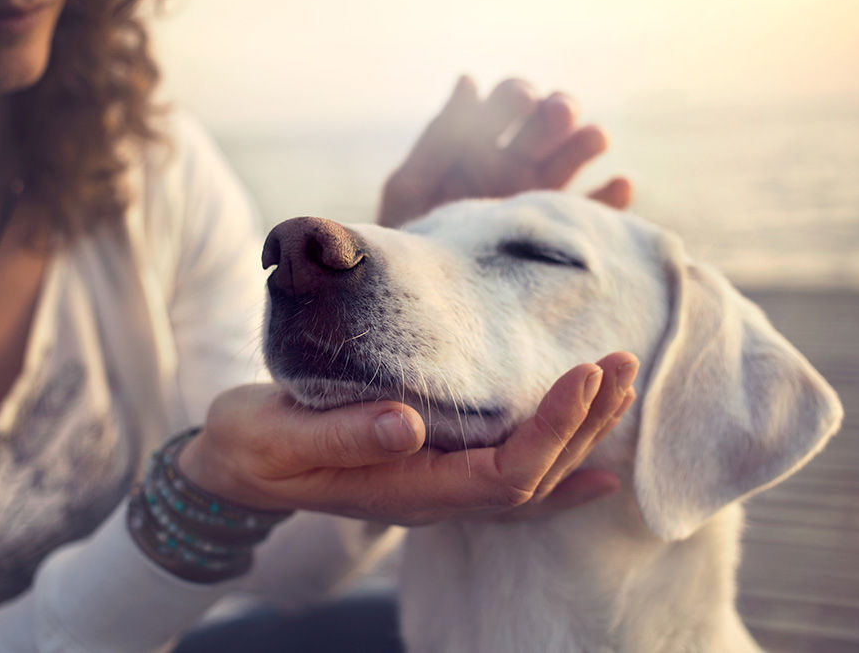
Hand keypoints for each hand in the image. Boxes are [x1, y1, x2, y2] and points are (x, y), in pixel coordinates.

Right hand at [178, 352, 637, 525]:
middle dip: (584, 422)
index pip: (504, 473)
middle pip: (534, 476)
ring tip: (620, 386)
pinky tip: (596, 465)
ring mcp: (437, 487)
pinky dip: (558, 468)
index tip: (585, 374)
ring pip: (530, 476)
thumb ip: (342, 436)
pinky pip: (510, 479)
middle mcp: (434, 496)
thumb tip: (408, 423)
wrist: (237, 466)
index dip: (552, 429)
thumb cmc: (254, 447)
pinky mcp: (432, 467)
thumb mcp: (280, 437)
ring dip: (580, 433)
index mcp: (406, 490)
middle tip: (621, 362)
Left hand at [378, 76, 632, 227]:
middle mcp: (515, 165)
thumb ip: (439, 138)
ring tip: (594, 139)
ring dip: (587, 141)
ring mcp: (540, 198)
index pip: (508, 103)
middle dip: (557, 110)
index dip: (517, 96)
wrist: (424, 302)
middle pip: (548, 123)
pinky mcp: (560, 234)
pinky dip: (612, 197)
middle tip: (558, 114)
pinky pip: (595, 212)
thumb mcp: (411, 189)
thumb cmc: (408, 243)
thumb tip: (469, 79)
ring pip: (575, 157)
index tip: (522, 101)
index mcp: (479, 146)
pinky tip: (618, 186)